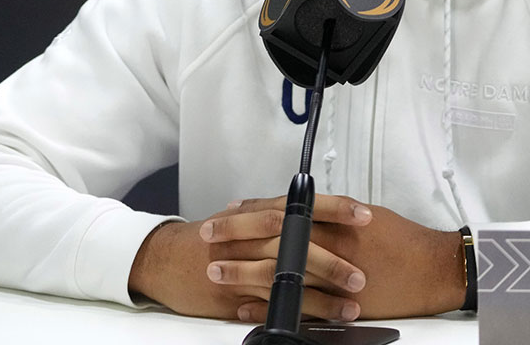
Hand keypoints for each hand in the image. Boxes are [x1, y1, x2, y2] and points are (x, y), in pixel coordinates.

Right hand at [127, 195, 371, 321]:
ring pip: (286, 280)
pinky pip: (269, 307)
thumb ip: (282, 216)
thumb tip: (323, 214)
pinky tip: (316, 322)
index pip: (303, 206)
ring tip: (349, 305)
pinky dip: (293, 314)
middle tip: (360, 273)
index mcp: (260, 213)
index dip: (334, 209)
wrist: (165, 258)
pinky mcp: (233, 298)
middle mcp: (252, 238)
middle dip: (331, 259)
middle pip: (296, 244)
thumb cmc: (211, 237)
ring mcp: (242, 269)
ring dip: (320, 295)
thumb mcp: (246, 216)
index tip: (364, 215)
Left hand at [222, 196, 466, 321]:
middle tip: (209, 237)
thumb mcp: (364, 214)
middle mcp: (327, 244)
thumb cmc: (402, 239)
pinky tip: (246, 309)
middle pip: (271, 238)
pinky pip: (293, 305)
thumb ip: (330, 214)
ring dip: (242, 273)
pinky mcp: (334, 304)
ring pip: (276, 271)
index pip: (281, 211)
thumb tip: (304, 210)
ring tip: (216, 272)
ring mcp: (328, 276)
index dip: (250, 211)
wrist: (430, 267)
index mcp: (332, 219)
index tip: (227, 211)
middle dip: (236, 237)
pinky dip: (267, 307)